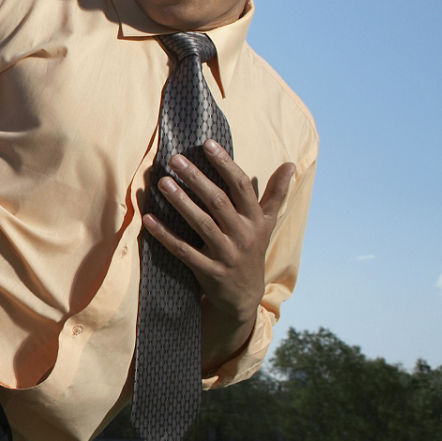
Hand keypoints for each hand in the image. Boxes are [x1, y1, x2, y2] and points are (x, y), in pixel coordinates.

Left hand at [141, 142, 294, 373]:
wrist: (244, 296)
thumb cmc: (251, 250)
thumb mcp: (267, 223)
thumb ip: (275, 194)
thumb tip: (291, 164)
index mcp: (255, 219)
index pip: (241, 186)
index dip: (225, 164)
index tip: (208, 143)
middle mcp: (243, 235)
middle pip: (218, 201)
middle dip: (197, 178)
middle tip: (175, 159)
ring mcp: (226, 254)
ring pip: (202, 224)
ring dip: (181, 202)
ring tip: (162, 183)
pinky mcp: (209, 271)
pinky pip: (184, 251)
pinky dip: (166, 236)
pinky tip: (149, 220)